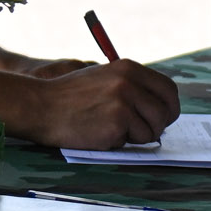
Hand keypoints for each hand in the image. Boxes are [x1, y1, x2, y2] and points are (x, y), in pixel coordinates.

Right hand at [0, 59, 179, 149]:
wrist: (41, 105)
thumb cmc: (70, 96)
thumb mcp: (103, 77)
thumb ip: (131, 86)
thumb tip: (159, 106)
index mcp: (129, 68)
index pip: (168, 89)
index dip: (169, 106)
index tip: (163, 117)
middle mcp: (129, 82)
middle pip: (166, 110)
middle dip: (159, 125)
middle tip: (145, 132)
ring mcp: (124, 102)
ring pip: (151, 130)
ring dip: (136, 136)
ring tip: (112, 129)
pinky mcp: (116, 123)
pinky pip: (131, 142)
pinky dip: (118, 142)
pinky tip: (99, 133)